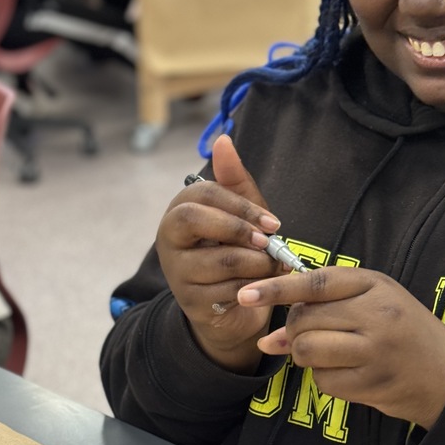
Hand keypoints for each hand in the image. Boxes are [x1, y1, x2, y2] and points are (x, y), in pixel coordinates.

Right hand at [156, 135, 289, 371]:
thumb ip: (234, 180)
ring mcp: (175, 270)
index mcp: (181, 209)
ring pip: (219, 260)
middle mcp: (168, 237)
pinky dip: (253, 288)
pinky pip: (227, 290)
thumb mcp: (242, 213)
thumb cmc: (237, 249)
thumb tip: (224, 140)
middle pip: (194, 219)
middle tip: (268, 243)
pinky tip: (263, 287)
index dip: (242, 206)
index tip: (273, 223)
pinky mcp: (189, 300)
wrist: (233, 304)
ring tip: (276, 266)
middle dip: (238, 229)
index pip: (204, 194)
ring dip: (258, 265)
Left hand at [238, 267, 444, 428]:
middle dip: (294, 330)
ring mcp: (374, 351)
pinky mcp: (371, 384)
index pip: (314, 283)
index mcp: (375, 285)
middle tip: (308, 335)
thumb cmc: (404, 330)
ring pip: (307, 350)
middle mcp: (376, 315)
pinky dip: (324, 378)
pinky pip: (323, 380)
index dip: (276, 289)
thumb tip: (269, 337)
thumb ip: (324, 307)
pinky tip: (346, 372)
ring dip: (304, 355)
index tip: (246, 295)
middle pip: (304, 320)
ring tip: (326, 353)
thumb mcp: (373, 301)